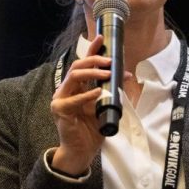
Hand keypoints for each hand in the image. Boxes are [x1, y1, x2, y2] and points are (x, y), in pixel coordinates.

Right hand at [50, 35, 110, 174]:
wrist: (82, 150)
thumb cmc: (91, 129)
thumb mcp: (105, 106)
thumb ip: (112, 91)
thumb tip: (127, 76)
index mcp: (77, 86)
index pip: (83, 63)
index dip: (91, 49)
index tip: (101, 37)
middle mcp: (67, 89)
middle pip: (78, 66)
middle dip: (95, 59)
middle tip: (110, 60)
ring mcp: (61, 99)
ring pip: (74, 76)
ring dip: (93, 72)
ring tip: (107, 73)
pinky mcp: (60, 110)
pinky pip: (74, 99)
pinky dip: (87, 95)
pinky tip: (98, 93)